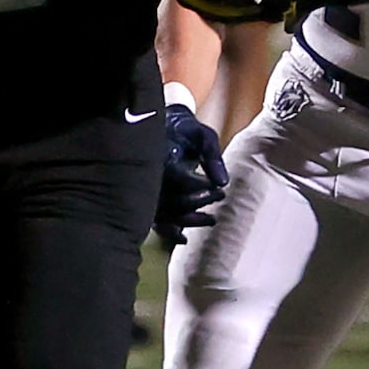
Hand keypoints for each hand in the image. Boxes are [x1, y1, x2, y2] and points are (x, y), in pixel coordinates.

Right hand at [155, 103, 228, 243]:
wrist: (160, 129)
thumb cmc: (185, 131)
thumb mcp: (202, 135)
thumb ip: (213, 156)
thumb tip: (223, 182)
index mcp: (161, 156)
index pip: (181, 179)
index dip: (202, 187)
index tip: (219, 189)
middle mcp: (151, 176)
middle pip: (174, 199)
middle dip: (200, 202)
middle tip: (220, 197)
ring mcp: (146, 189)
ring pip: (165, 214)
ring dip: (190, 221)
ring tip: (212, 220)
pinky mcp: (145, 200)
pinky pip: (155, 221)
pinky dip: (169, 233)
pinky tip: (183, 240)